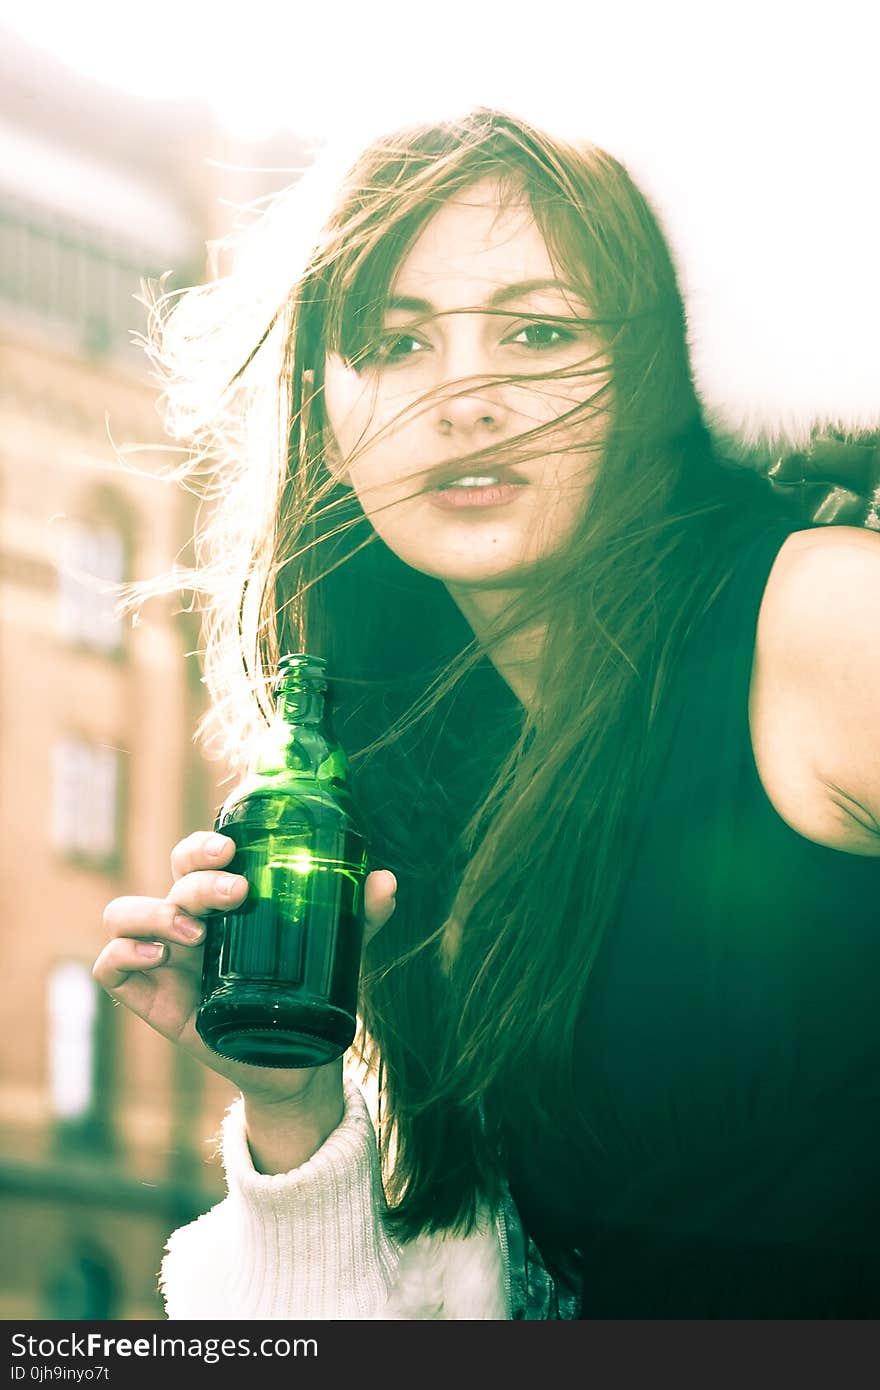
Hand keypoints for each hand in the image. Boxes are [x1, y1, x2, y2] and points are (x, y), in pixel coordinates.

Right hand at [93, 830, 397, 1110]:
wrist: (295, 1065)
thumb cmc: (306, 992)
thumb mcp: (337, 952)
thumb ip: (359, 917)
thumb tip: (385, 882)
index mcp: (222, 902)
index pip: (196, 856)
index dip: (203, 846)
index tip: (231, 851)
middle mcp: (187, 922)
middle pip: (170, 880)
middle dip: (197, 880)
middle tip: (234, 894)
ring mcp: (163, 959)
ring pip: (124, 915)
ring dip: (155, 915)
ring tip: (196, 936)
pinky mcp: (150, 999)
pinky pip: (111, 968)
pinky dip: (123, 955)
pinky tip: (157, 960)